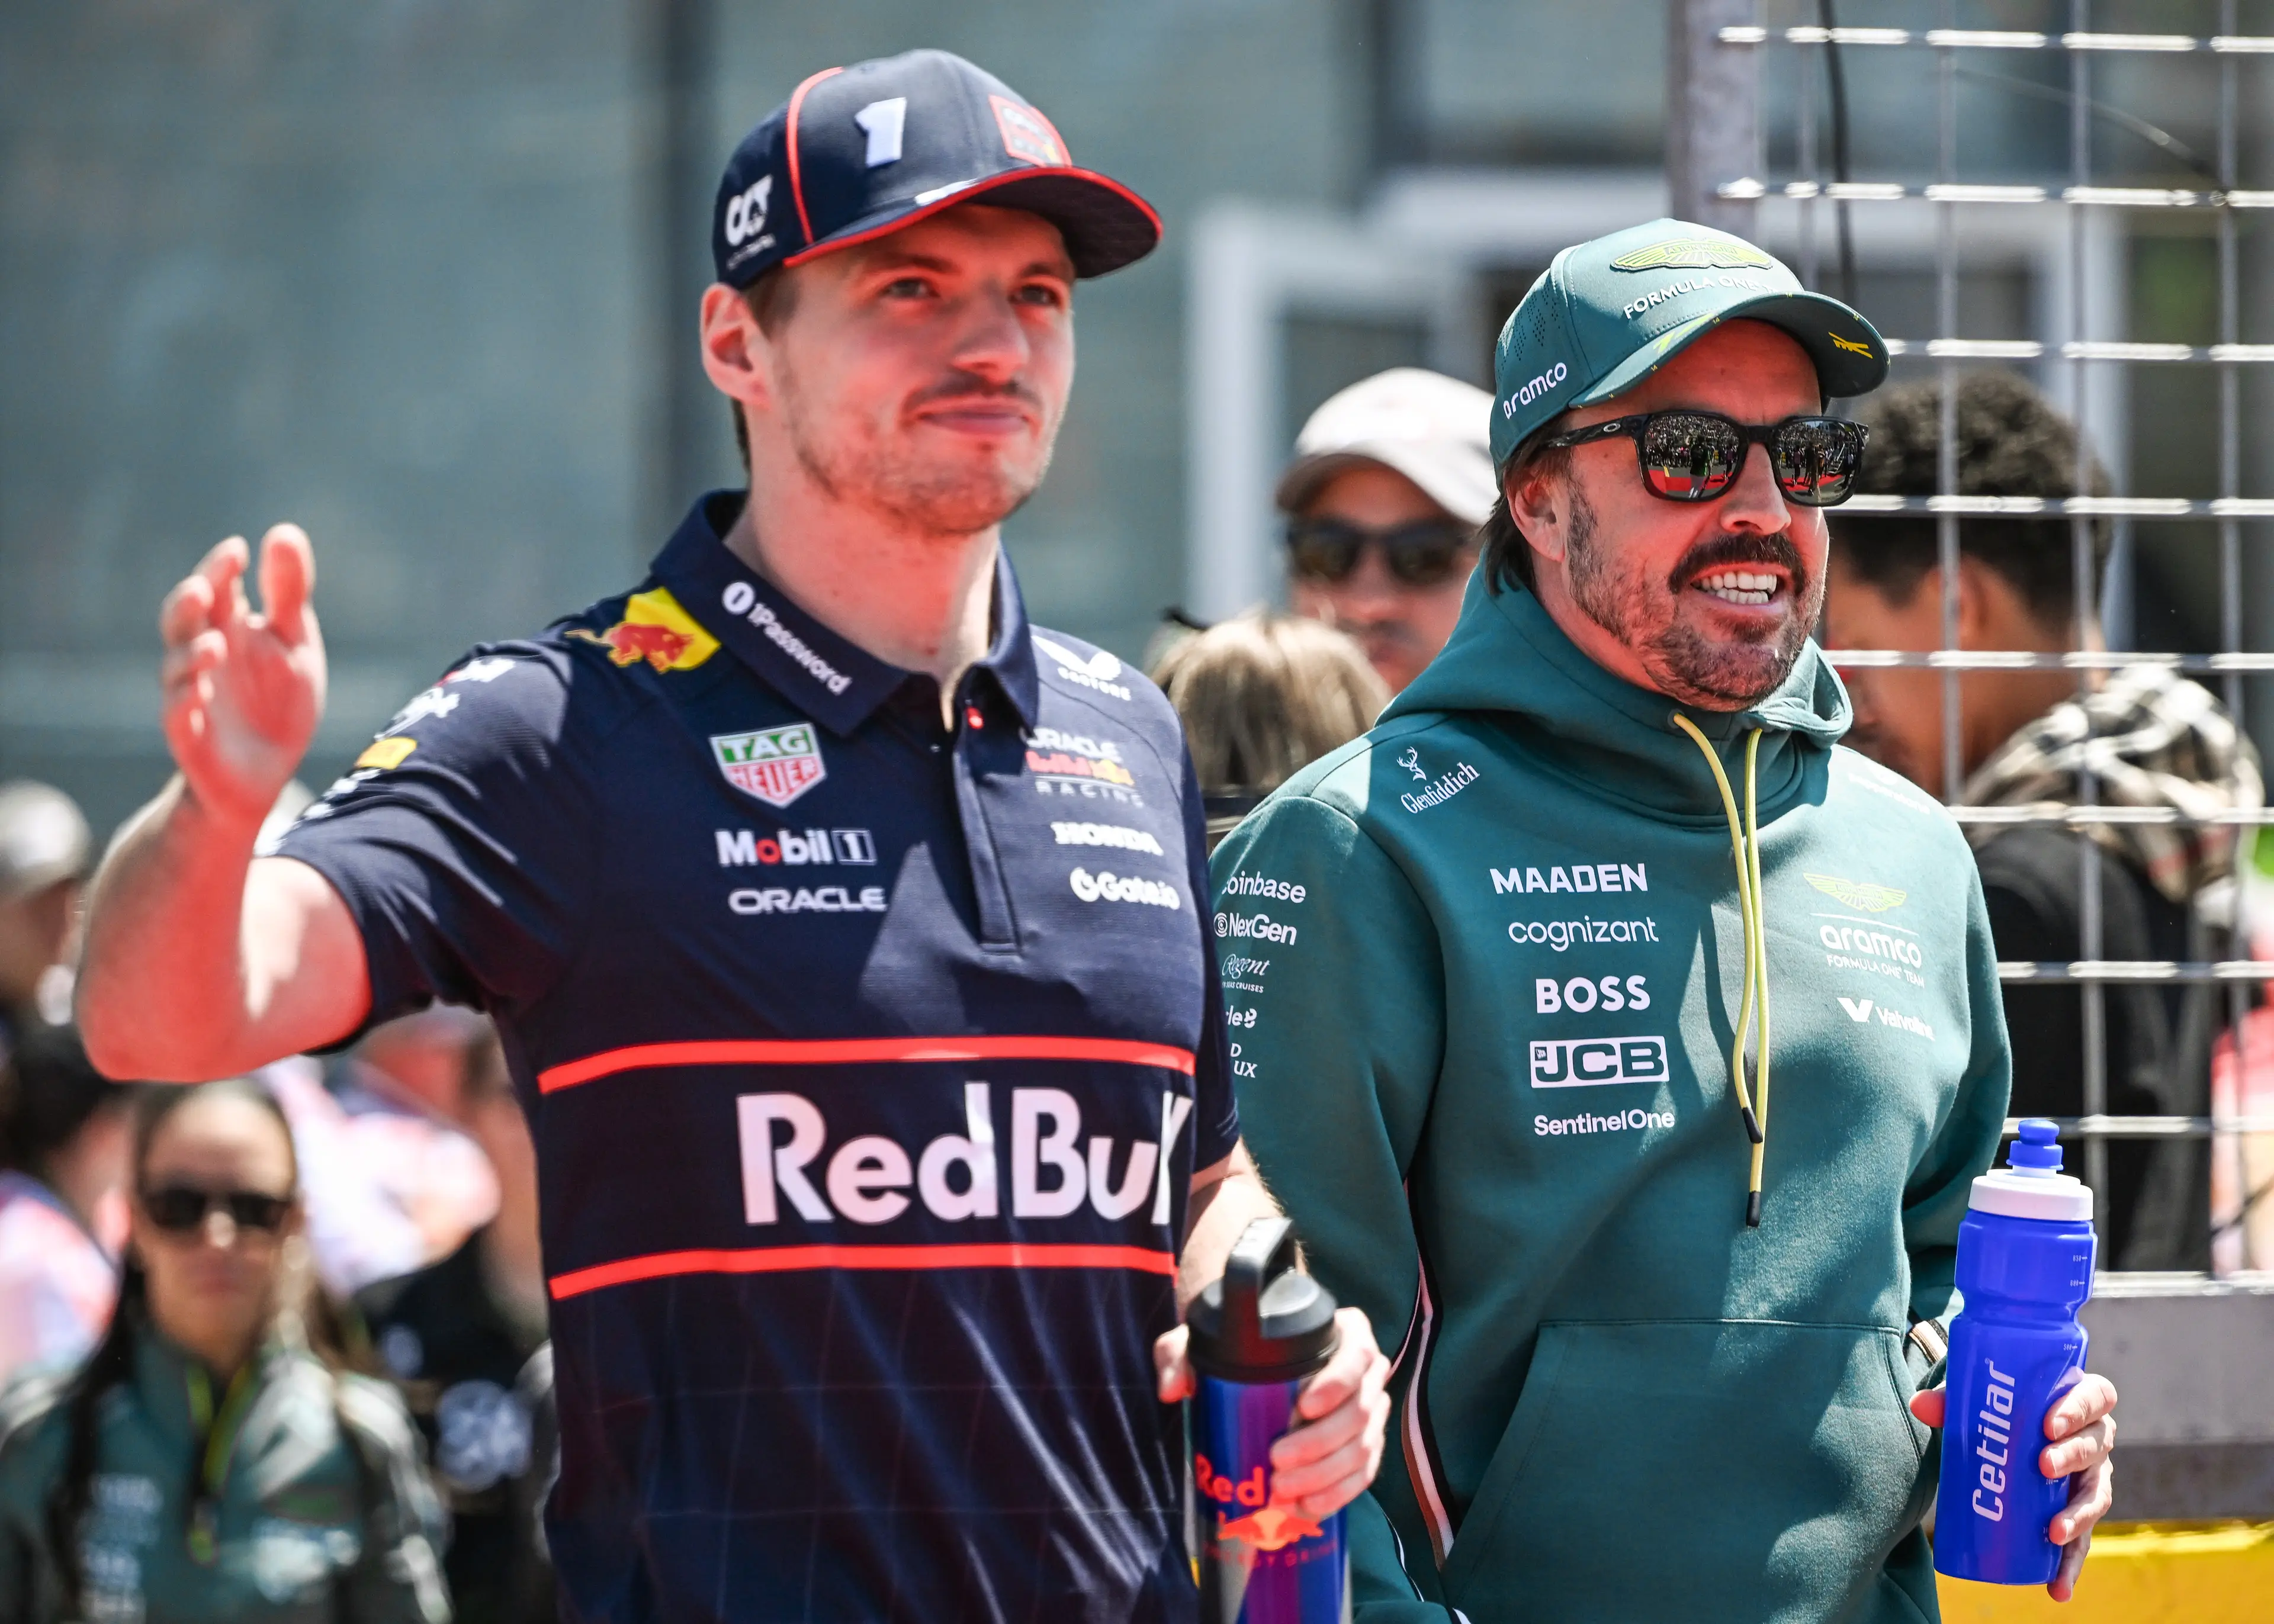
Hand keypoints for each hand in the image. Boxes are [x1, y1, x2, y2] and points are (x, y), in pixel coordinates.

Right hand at [160, 526, 325, 827]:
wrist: (268, 771)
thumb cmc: (277, 700)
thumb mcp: (294, 642)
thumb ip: (288, 593)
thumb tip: (284, 531)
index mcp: (226, 628)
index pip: (215, 589)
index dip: (220, 569)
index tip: (238, 549)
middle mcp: (200, 657)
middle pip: (181, 621)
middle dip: (188, 604)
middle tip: (205, 588)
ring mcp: (190, 695)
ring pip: (174, 668)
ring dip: (189, 654)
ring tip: (215, 645)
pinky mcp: (189, 735)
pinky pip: (176, 716)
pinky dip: (184, 702)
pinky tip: (199, 691)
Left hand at [1155, 1305, 1391, 1519]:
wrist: (1254, 1371)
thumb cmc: (1235, 1348)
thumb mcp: (1202, 1341)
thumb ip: (1177, 1353)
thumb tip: (1173, 1389)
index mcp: (1343, 1333)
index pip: (1357, 1354)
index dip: (1338, 1383)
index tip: (1304, 1406)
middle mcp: (1365, 1372)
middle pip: (1360, 1410)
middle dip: (1320, 1443)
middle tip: (1278, 1460)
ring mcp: (1368, 1411)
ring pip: (1362, 1447)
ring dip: (1326, 1476)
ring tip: (1283, 1491)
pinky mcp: (1364, 1447)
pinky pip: (1362, 1474)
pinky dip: (1336, 1494)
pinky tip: (1306, 1507)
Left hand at [1911, 1372, 2116, 1601]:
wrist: (2002, 1436)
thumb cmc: (1999, 1411)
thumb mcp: (1978, 1402)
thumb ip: (1950, 1401)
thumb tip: (1919, 1405)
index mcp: (2077, 1400)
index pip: (2096, 1396)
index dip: (2079, 1408)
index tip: (2049, 1423)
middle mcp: (2092, 1438)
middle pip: (2096, 1445)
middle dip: (2073, 1456)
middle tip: (2044, 1466)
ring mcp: (2089, 1477)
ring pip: (2096, 1495)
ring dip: (2079, 1516)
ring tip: (2054, 1532)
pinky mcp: (2076, 1511)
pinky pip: (2081, 1540)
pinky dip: (2070, 1566)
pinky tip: (2057, 1588)